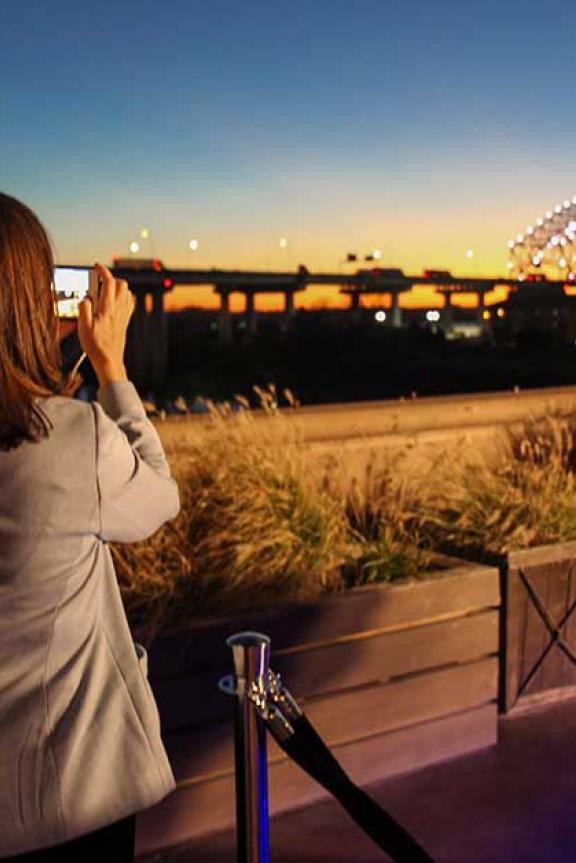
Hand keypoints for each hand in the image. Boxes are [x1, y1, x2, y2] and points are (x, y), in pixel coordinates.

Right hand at [78, 263, 134, 386]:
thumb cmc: (95, 345)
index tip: (96, 266)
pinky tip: (114, 301)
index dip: (103, 271)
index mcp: (107, 309)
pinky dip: (123, 297)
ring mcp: (124, 315)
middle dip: (111, 278)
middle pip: (122, 284)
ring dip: (117, 287)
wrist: (109, 360)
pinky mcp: (125, 321)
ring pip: (127, 292)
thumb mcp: (83, 327)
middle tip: (99, 281)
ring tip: (105, 291)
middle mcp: (118, 310)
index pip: (109, 283)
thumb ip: (83, 309)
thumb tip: (85, 297)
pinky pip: (129, 303)